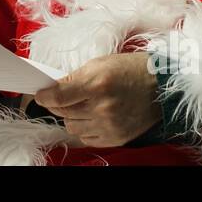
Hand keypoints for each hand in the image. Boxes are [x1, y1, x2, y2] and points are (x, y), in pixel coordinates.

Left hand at [34, 53, 161, 147]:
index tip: (40, 94)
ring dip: (72, 117)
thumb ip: (74, 77)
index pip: (58, 97)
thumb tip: (52, 89)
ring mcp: (110, 126)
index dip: (44, 96)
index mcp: (97, 85)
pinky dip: (85, 128)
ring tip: (82, 105)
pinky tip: (93, 116)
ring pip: (72, 127)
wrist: (161, 85)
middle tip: (63, 96)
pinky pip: (87, 138)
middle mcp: (103, 108)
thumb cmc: (130, 69)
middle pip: (63, 113)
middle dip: (58, 104)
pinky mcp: (116, 138)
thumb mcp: (100, 63)